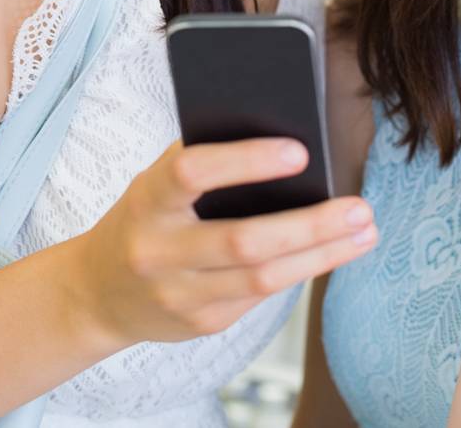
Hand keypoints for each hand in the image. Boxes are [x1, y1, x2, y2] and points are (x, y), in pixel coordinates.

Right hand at [72, 138, 377, 344]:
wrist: (97, 293)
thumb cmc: (143, 218)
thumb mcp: (156, 182)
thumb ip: (204, 161)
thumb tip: (282, 137)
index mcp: (147, 200)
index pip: (192, 173)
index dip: (245, 161)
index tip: (299, 151)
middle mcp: (158, 252)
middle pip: (243, 242)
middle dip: (310, 226)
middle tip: (359, 207)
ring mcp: (179, 295)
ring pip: (262, 279)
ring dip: (322, 255)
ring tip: (364, 231)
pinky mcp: (201, 324)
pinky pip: (260, 298)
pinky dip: (300, 271)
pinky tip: (331, 253)